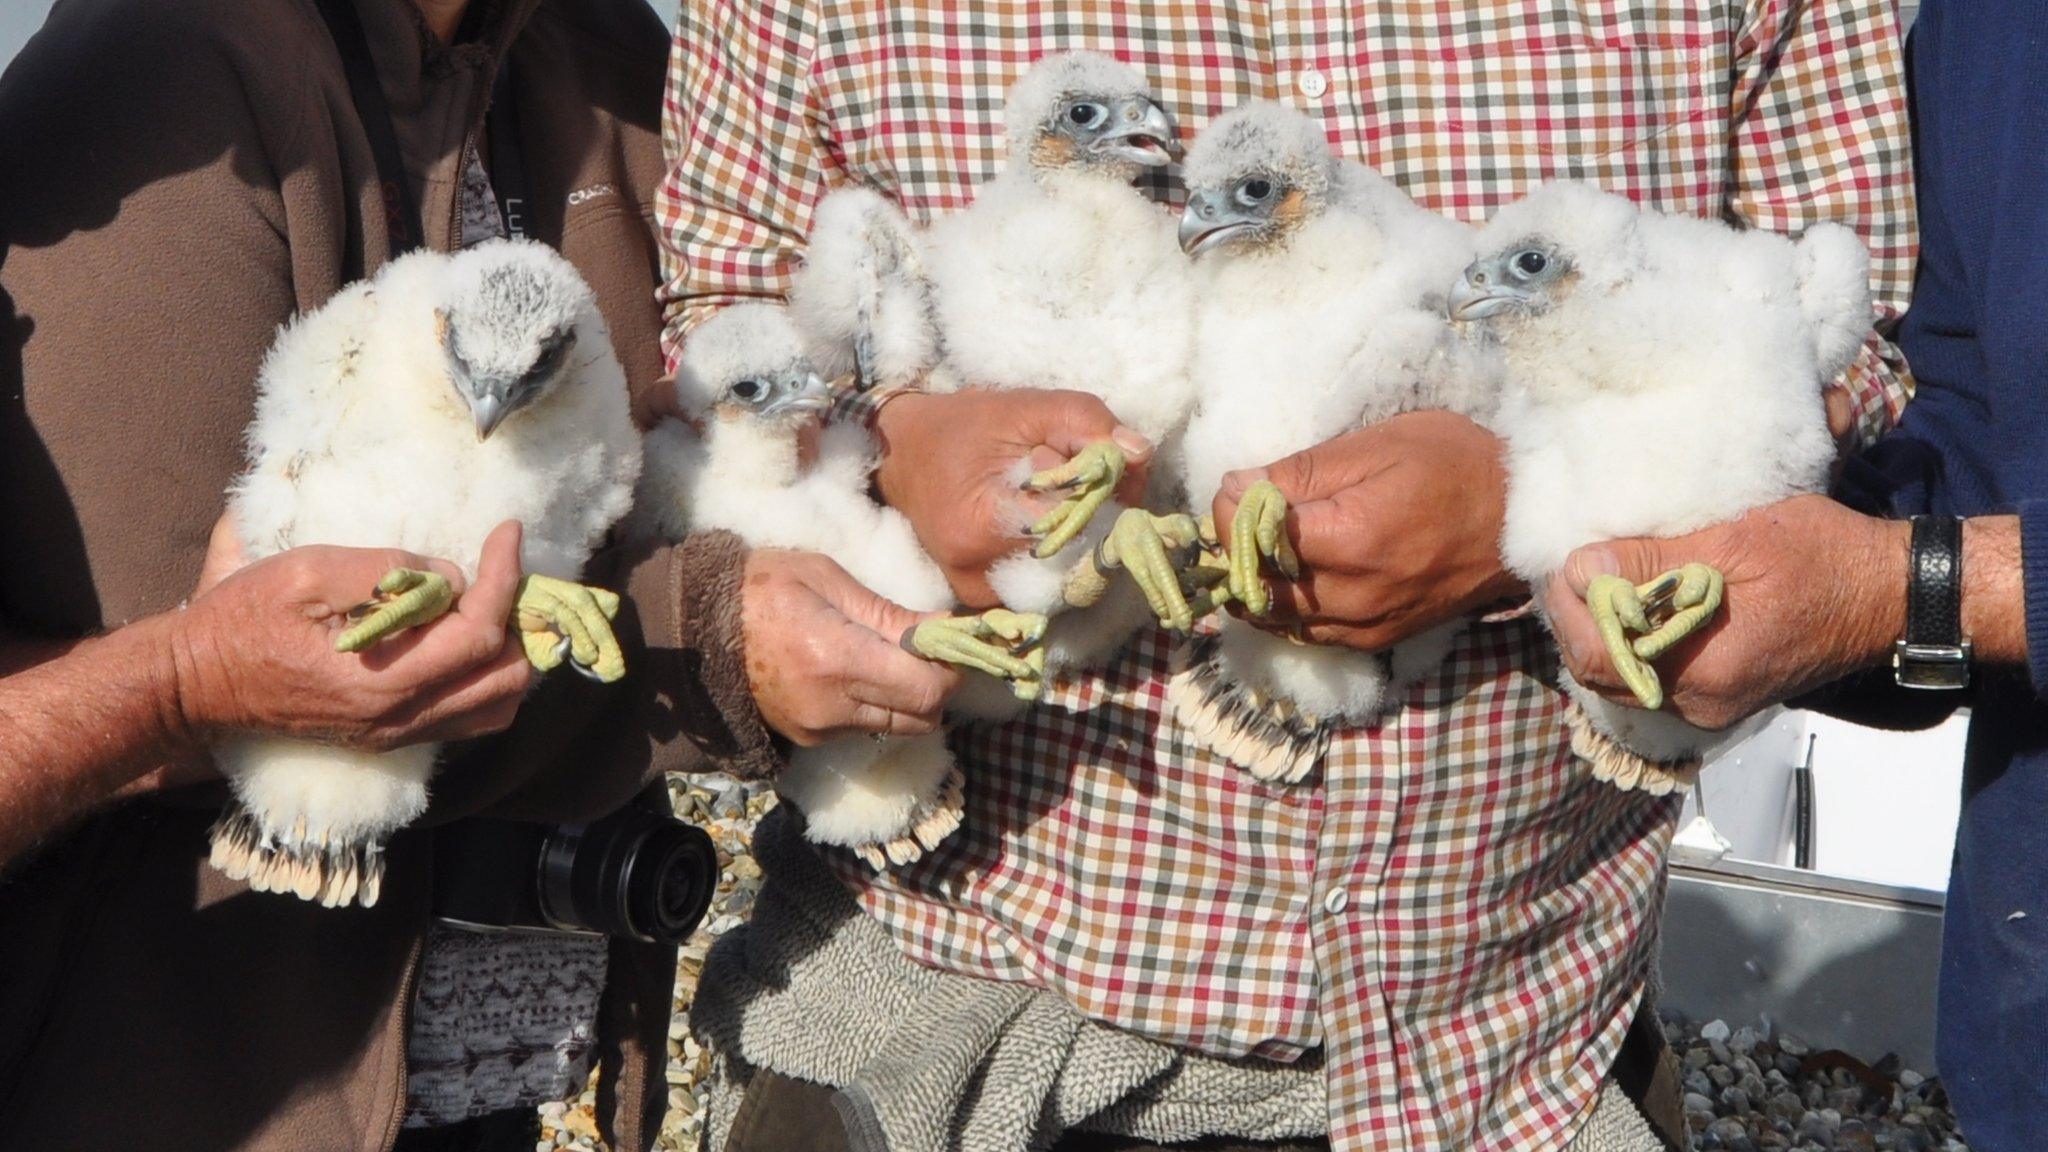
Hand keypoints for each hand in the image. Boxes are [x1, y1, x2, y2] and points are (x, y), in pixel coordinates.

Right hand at [170, 521, 534, 750]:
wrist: (195, 683)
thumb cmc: (242, 619)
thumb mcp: (305, 573)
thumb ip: (384, 570)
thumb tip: (448, 574)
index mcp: (382, 682)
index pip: (479, 635)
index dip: (504, 577)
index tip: (507, 532)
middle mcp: (399, 719)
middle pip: (506, 680)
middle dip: (517, 618)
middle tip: (502, 570)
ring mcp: (397, 734)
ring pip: (496, 706)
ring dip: (508, 653)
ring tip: (491, 602)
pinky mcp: (389, 736)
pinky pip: (468, 716)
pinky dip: (486, 676)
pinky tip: (464, 635)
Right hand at [739, 548, 962, 744]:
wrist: (696, 628)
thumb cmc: (762, 586)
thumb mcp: (828, 579)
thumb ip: (890, 614)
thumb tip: (946, 629)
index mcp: (838, 658)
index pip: (927, 689)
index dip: (949, 669)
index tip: (946, 642)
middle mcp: (832, 706)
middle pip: (922, 717)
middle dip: (936, 685)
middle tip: (925, 651)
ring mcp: (819, 728)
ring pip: (898, 726)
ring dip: (908, 699)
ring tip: (889, 660)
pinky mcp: (808, 739)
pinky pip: (865, 729)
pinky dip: (876, 706)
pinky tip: (856, 674)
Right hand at [874, 389, 1153, 606]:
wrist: (904, 455)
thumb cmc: (964, 427)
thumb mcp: (1024, 407)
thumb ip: (1084, 421)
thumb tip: (1138, 453)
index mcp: (982, 525)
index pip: (1075, 524)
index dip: (1102, 493)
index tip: (1105, 466)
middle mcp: (977, 574)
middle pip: (1077, 557)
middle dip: (1097, 519)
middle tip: (1082, 479)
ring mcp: (979, 595)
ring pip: (1065, 578)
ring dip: (1082, 540)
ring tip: (1058, 497)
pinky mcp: (983, 600)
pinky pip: (1043, 586)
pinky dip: (1060, 556)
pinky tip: (1047, 522)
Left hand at [1210, 410, 1522, 648]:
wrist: (1524, 517)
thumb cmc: (1455, 464)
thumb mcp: (1376, 444)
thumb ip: (1299, 472)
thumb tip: (1233, 489)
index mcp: (1350, 540)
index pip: (1249, 539)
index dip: (1228, 511)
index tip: (1240, 487)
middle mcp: (1353, 597)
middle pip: (1252, 588)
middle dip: (1234, 551)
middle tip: (1243, 517)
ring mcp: (1365, 627)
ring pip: (1274, 619)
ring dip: (1255, 584)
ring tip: (1264, 544)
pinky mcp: (1376, 640)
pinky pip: (1307, 633)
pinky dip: (1287, 607)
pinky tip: (1296, 573)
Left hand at [1541, 495, 1907, 729]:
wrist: (1888, 593)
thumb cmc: (1823, 555)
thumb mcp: (1737, 541)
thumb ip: (1655, 560)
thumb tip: (1582, 567)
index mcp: (1705, 671)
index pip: (1596, 656)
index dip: (1568, 607)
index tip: (1566, 559)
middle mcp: (1700, 703)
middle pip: (1599, 671)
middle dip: (1576, 616)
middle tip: (1576, 561)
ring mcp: (1709, 704)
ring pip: (1620, 675)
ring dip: (1600, 627)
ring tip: (1601, 573)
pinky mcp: (1718, 694)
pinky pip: (1650, 673)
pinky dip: (1630, 638)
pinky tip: (1634, 598)